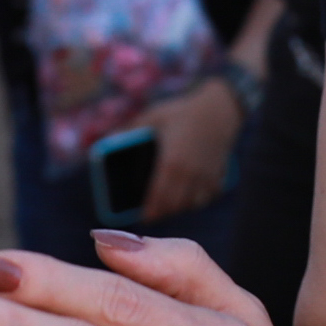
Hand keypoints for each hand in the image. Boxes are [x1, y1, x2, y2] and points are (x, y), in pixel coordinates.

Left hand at [133, 77, 244, 220]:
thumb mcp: (154, 116)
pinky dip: (195, 201)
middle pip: (173, 205)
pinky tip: (188, 196)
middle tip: (152, 213)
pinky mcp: (218, 177)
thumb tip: (106, 140)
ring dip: (178, 207)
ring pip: (190, 205)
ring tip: (167, 205)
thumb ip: (129, 130)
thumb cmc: (182, 112)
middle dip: (162, 212)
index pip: (158, 197)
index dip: (150, 210)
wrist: (219, 109)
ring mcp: (206, 177)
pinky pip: (205, 198)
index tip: (143, 217)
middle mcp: (190, 174)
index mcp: (171, 163)